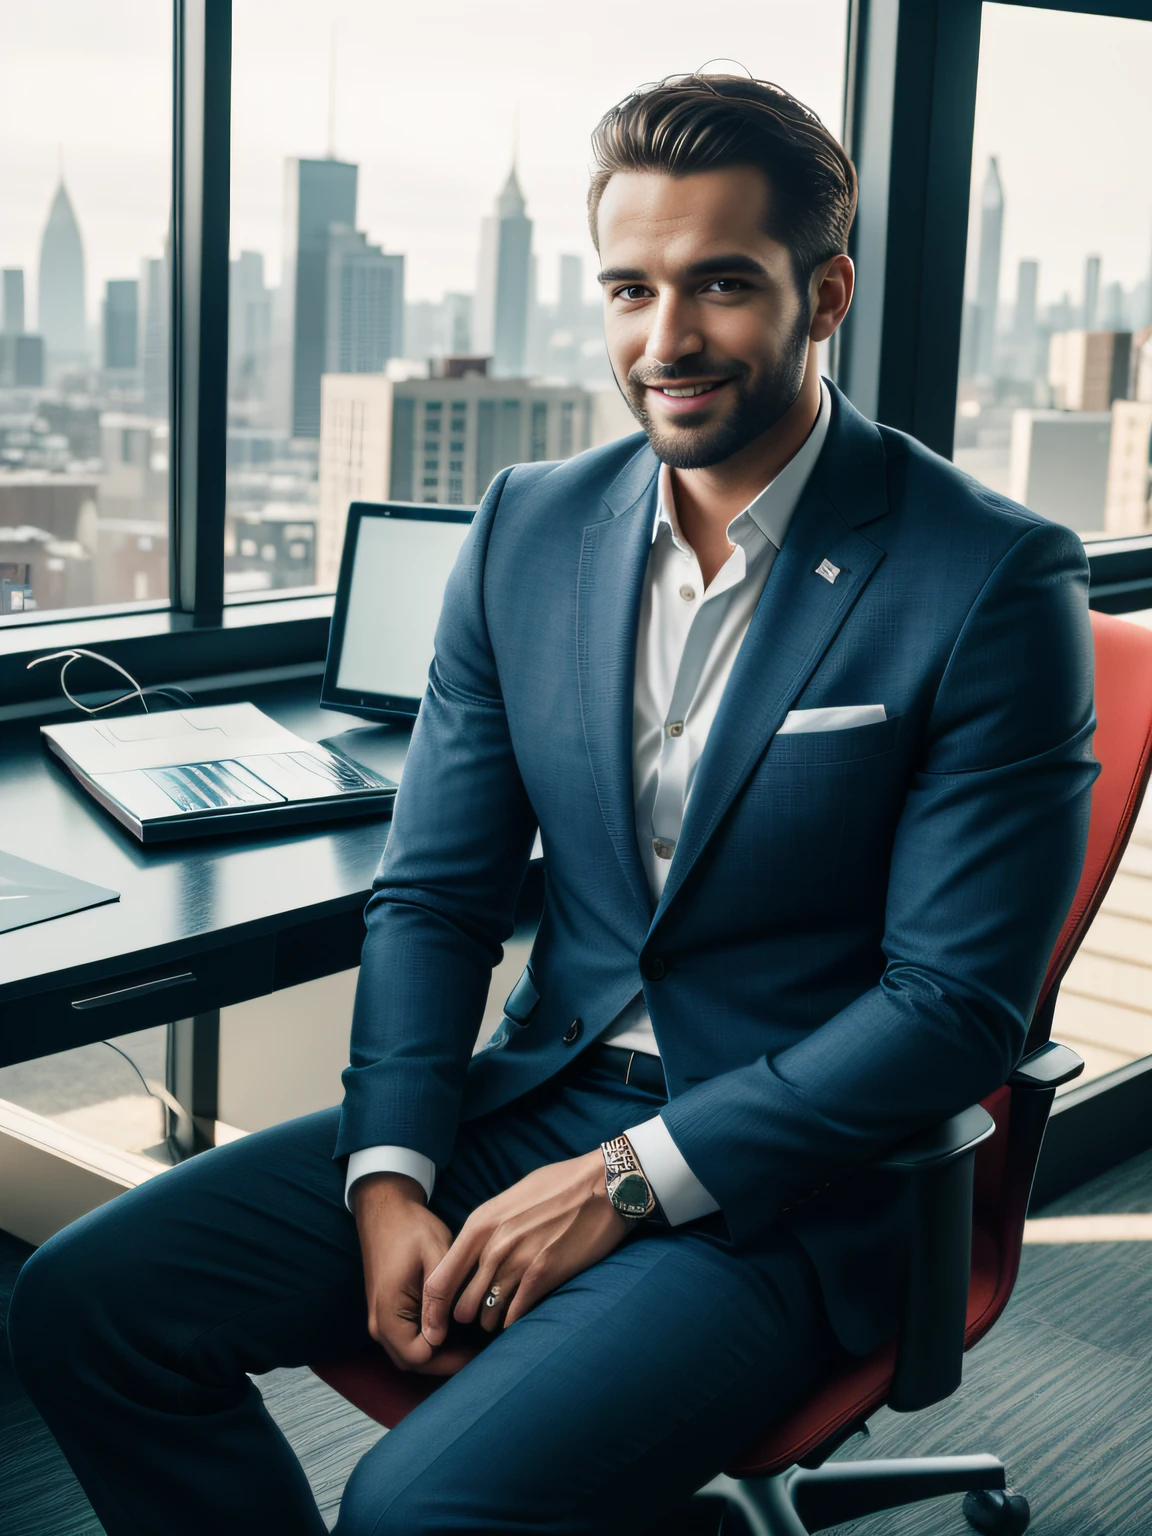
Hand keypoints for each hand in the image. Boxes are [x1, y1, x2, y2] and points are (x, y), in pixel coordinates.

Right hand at [352, 1172, 478, 1375]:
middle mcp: (379, 1323)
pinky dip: (429, 1343)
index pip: (419, 1356)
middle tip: (480, 1353)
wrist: (386, 1209)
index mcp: (388, 1312)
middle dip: (446, 1363)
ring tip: (471, 1346)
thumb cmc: (412, 1228)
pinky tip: (454, 1333)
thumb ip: (437, 1297)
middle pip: (413, 1362)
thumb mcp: (432, 1255)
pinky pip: (407, 1340)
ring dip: (438, 1355)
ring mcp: (381, 1319)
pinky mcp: (388, 1312)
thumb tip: (439, 1338)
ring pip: (410, 1354)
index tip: (479, 1350)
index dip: (450, 1358)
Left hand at [421, 1149, 629, 1342]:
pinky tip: (520, 1315)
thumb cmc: (559, 1186)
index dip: (434, 1307)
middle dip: (467, 1316)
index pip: (439, 1279)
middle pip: (461, 1305)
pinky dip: (515, 1320)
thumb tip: (475, 1250)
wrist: (602, 1184)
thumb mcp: (511, 1198)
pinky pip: (516, 1315)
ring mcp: (518, 1261)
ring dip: (492, 1321)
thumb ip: (489, 1226)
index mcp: (480, 1223)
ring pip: (488, 1315)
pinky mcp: (544, 1275)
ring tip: (500, 1317)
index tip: (438, 1321)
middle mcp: (493, 1245)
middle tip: (477, 1318)